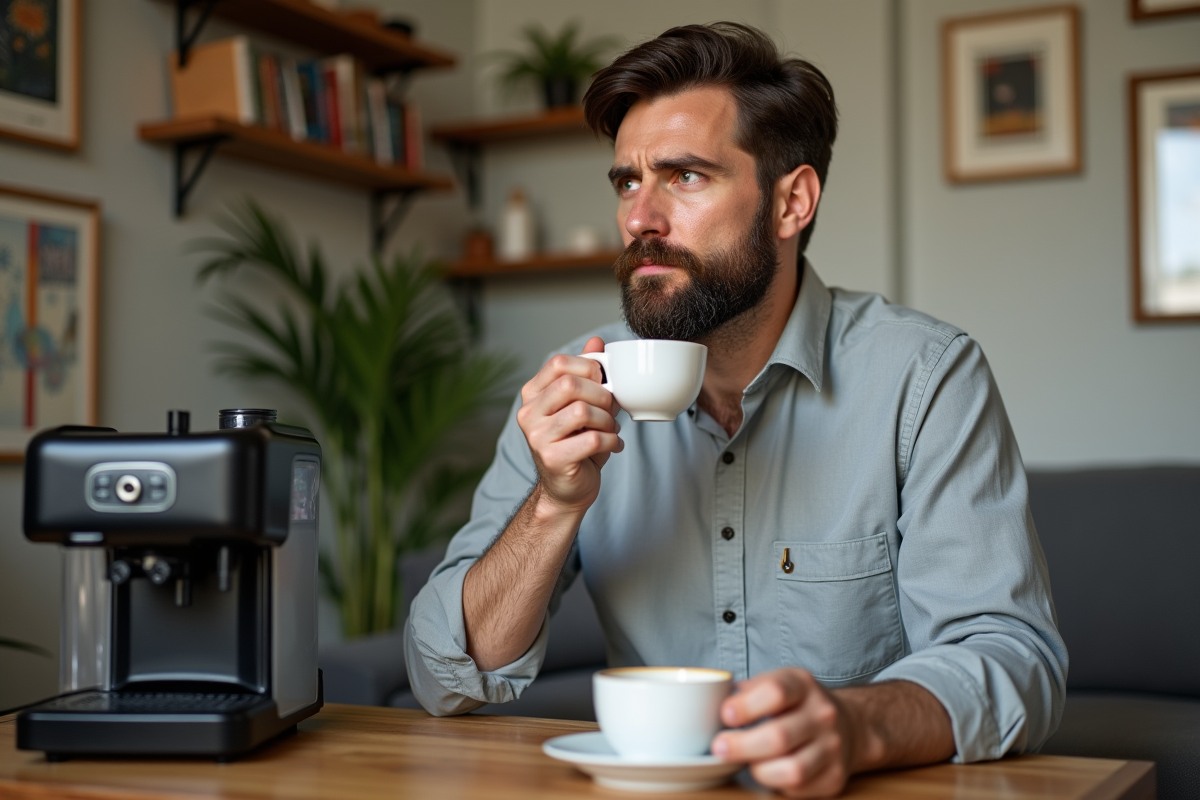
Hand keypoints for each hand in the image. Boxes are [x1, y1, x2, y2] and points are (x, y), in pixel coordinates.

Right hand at [516, 336, 622, 512]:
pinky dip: (611, 441)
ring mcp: (537, 437)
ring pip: (581, 411)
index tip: (603, 383)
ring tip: (611, 428)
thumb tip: (596, 341)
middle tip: (611, 409)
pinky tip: (613, 445)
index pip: (558, 363)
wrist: (567, 490)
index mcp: (532, 394)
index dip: (588, 367)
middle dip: (601, 394)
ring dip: (607, 419)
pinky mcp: (552, 459)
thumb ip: (587, 374)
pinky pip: (591, 439)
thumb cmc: (576, 443)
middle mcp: (528, 413)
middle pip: (570, 384)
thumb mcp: (583, 404)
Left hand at [711, 668, 854, 797]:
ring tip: (747, 763)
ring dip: (759, 770)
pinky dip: (777, 784)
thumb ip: (748, 692)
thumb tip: (712, 705)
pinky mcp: (835, 776)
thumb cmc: (797, 705)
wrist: (847, 725)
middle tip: (718, 748)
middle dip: (741, 746)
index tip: (725, 715)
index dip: (746, 706)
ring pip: (791, 770)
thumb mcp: (776, 683)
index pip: (775, 692)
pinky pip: (799, 789)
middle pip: (779, 737)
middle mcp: (822, 714)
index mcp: (803, 685)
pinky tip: (769, 771)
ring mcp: (832, 747)